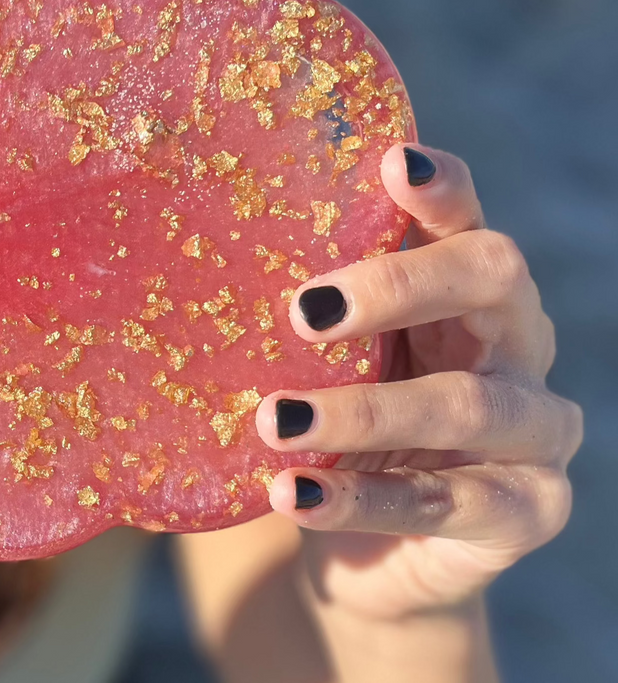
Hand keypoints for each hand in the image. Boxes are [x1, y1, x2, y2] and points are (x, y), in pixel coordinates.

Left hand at [257, 144, 580, 621]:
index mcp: (470, 288)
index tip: (390, 164)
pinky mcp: (525, 510)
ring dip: (360, 412)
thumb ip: (301, 313)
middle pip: (490, 278)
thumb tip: (182, 248)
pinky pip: (443, 503)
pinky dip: (360, 500)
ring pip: (462, 404)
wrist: (368, 552)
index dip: (438, 189)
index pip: (465, 218)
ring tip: (274, 420)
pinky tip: (292, 492)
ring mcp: (534, 428)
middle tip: (303, 309)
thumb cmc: (341, 427)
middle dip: (397, 285)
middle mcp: (518, 342)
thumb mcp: (324, 363)